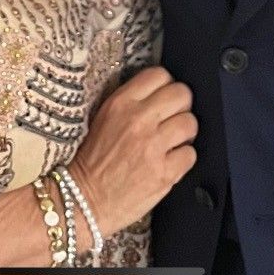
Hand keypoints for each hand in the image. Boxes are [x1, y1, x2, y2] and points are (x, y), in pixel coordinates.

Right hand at [70, 66, 197, 236]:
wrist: (83, 200)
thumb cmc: (93, 161)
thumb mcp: (105, 117)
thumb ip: (132, 101)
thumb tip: (161, 92)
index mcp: (121, 103)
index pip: (160, 74)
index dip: (167, 84)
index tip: (166, 95)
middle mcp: (139, 120)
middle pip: (182, 94)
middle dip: (181, 105)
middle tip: (174, 117)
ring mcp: (153, 146)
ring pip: (190, 123)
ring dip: (185, 132)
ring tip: (174, 140)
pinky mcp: (164, 173)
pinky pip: (190, 154)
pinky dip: (183, 158)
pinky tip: (170, 161)